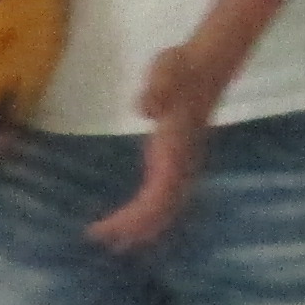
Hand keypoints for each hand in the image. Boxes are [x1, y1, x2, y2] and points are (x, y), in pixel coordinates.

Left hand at [87, 44, 232, 251]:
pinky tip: (130, 218)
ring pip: (165, 208)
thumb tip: (145, 109)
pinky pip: (163, 196)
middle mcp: (181, 165)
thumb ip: (157, 88)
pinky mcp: (175, 160)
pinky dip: (147, 212)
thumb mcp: (166, 70)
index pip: (157, 197)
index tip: (108, 229)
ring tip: (111, 239)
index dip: (134, 218)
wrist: (205, 65)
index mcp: (175, 151)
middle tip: (99, 239)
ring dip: (141, 225)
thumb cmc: (182, 68)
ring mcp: (180, 164)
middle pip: (161, 211)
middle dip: (134, 229)